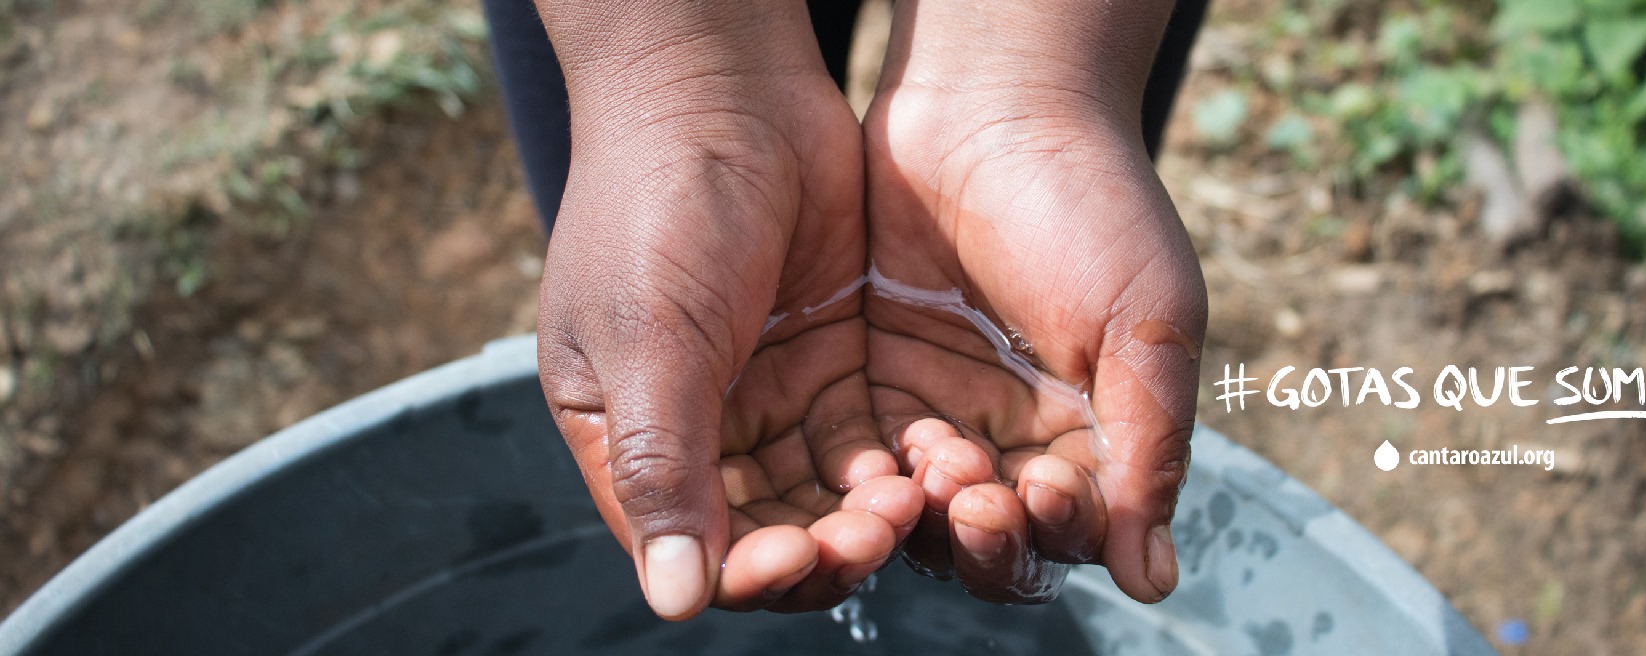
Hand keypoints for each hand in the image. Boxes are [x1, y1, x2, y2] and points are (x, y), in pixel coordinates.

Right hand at [534, 0, 919, 619]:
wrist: (724, 86)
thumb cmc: (656, 202)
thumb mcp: (648, 337)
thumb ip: (663, 465)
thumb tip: (673, 601)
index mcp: (627, 437)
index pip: (692, 546)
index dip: (749, 570)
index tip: (803, 553)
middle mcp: (700, 430)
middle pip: (770, 535)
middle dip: (825, 548)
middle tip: (879, 527)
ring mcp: (770, 397)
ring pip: (827, 498)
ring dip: (871, 513)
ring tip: (917, 494)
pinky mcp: (832, 363)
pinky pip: (869, 440)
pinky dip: (898, 461)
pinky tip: (935, 457)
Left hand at [860, 0, 1205, 603]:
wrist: (998, 103)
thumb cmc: (1093, 202)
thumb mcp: (1147, 320)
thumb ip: (1148, 449)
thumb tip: (1152, 581)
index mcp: (1093, 433)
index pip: (1071, 528)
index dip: (1056, 529)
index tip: (1043, 487)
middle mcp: (1015, 437)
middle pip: (992, 540)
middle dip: (983, 535)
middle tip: (971, 493)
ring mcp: (941, 411)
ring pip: (923, 515)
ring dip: (925, 514)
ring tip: (929, 467)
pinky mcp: (873, 381)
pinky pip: (867, 461)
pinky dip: (875, 476)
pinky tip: (883, 453)